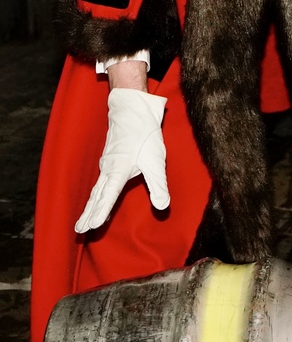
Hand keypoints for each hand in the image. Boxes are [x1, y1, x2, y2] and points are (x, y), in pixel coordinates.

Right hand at [75, 89, 168, 232]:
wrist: (132, 110)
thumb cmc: (144, 134)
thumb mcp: (156, 160)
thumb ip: (159, 185)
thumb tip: (162, 207)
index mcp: (119, 170)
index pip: (109, 196)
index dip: (101, 212)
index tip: (92, 226)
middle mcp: (109, 170)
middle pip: (97, 197)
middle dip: (88, 214)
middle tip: (79, 231)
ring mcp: (107, 165)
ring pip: (96, 191)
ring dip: (89, 207)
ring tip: (82, 223)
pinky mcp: (108, 162)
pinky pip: (99, 184)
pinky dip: (95, 197)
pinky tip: (96, 202)